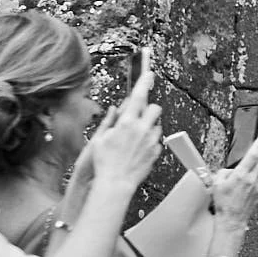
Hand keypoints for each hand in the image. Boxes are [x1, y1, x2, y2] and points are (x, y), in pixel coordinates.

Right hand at [84, 72, 162, 196]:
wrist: (115, 182)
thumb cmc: (103, 161)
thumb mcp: (100, 137)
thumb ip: (112, 120)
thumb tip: (119, 108)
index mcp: (127, 123)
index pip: (138, 96)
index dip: (144, 82)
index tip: (148, 74)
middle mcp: (142, 130)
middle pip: (154, 108)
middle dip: (147, 109)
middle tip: (137, 116)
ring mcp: (151, 141)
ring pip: (157, 124)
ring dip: (148, 126)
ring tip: (134, 138)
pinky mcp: (156, 151)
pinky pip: (156, 140)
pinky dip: (149, 141)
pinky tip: (137, 149)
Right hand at [205, 138, 257, 235]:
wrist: (232, 220)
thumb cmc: (223, 204)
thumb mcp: (216, 184)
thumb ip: (223, 173)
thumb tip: (229, 170)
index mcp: (241, 175)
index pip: (253, 155)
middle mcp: (252, 180)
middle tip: (255, 153)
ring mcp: (257, 186)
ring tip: (250, 166)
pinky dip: (256, 176)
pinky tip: (248, 181)